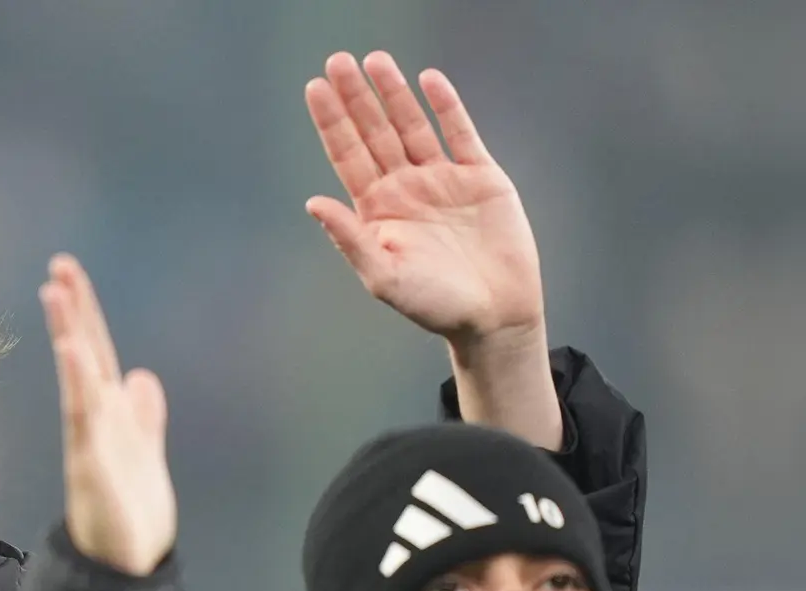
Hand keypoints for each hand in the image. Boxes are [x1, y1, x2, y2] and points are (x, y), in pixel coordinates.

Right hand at [40, 255, 174, 576]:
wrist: (126, 566)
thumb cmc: (131, 515)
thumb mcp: (144, 453)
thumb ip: (143, 416)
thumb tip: (142, 377)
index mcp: (109, 416)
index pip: (97, 353)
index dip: (85, 314)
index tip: (68, 274)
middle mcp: (95, 421)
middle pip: (83, 354)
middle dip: (72, 311)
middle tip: (59, 266)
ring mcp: (90, 440)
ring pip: (77, 377)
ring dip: (68, 334)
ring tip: (56, 291)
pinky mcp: (92, 464)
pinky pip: (82, 417)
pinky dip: (78, 383)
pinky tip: (73, 352)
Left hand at [304, 51, 543, 344]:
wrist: (493, 314)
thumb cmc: (433, 304)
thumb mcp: (383, 276)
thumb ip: (349, 239)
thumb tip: (312, 203)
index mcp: (377, 209)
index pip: (348, 155)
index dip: (332, 122)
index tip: (314, 88)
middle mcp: (405, 187)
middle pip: (375, 132)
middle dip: (356, 98)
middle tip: (336, 61)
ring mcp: (442, 178)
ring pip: (413, 125)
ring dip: (394, 94)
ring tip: (375, 59)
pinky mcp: (480, 176)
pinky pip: (460, 133)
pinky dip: (446, 106)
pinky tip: (428, 80)